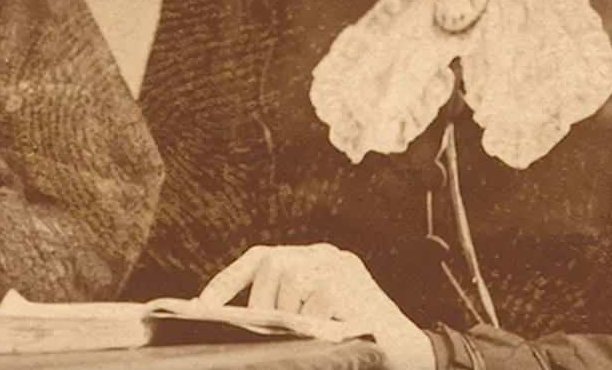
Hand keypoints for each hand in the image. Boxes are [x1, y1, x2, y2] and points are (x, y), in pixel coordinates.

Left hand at [200, 244, 433, 369]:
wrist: (410, 355)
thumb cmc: (356, 342)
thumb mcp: (315, 321)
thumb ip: (285, 312)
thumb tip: (236, 321)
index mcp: (315, 260)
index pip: (261, 258)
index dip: (228, 282)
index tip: (201, 306)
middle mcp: (327, 256)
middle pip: (273, 264)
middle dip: (262, 302)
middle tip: (268, 330)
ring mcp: (342, 266)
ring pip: (290, 277)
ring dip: (287, 313)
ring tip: (301, 333)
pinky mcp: (351, 283)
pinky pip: (314, 298)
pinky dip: (310, 320)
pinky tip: (320, 332)